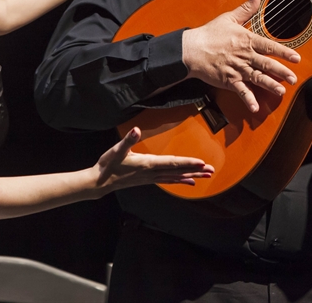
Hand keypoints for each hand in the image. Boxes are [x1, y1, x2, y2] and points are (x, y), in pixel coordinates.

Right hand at [92, 127, 214, 194]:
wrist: (100, 182)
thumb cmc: (108, 164)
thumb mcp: (117, 150)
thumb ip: (128, 139)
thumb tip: (136, 129)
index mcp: (148, 164)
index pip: (172, 163)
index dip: (187, 162)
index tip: (201, 162)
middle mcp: (152, 173)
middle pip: (178, 171)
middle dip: (195, 170)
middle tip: (211, 171)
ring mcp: (151, 178)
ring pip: (175, 177)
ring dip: (191, 176)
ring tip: (206, 176)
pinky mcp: (148, 180)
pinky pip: (168, 180)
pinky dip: (180, 181)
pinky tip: (189, 182)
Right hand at [182, 0, 299, 111]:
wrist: (191, 49)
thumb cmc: (210, 33)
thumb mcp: (230, 17)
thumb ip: (247, 8)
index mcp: (247, 40)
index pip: (269, 46)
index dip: (284, 52)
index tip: (296, 58)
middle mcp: (244, 55)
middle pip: (266, 64)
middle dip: (282, 72)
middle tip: (294, 78)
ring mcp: (237, 69)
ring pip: (257, 78)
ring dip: (270, 85)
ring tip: (281, 91)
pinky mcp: (228, 80)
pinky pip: (240, 91)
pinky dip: (248, 99)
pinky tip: (256, 107)